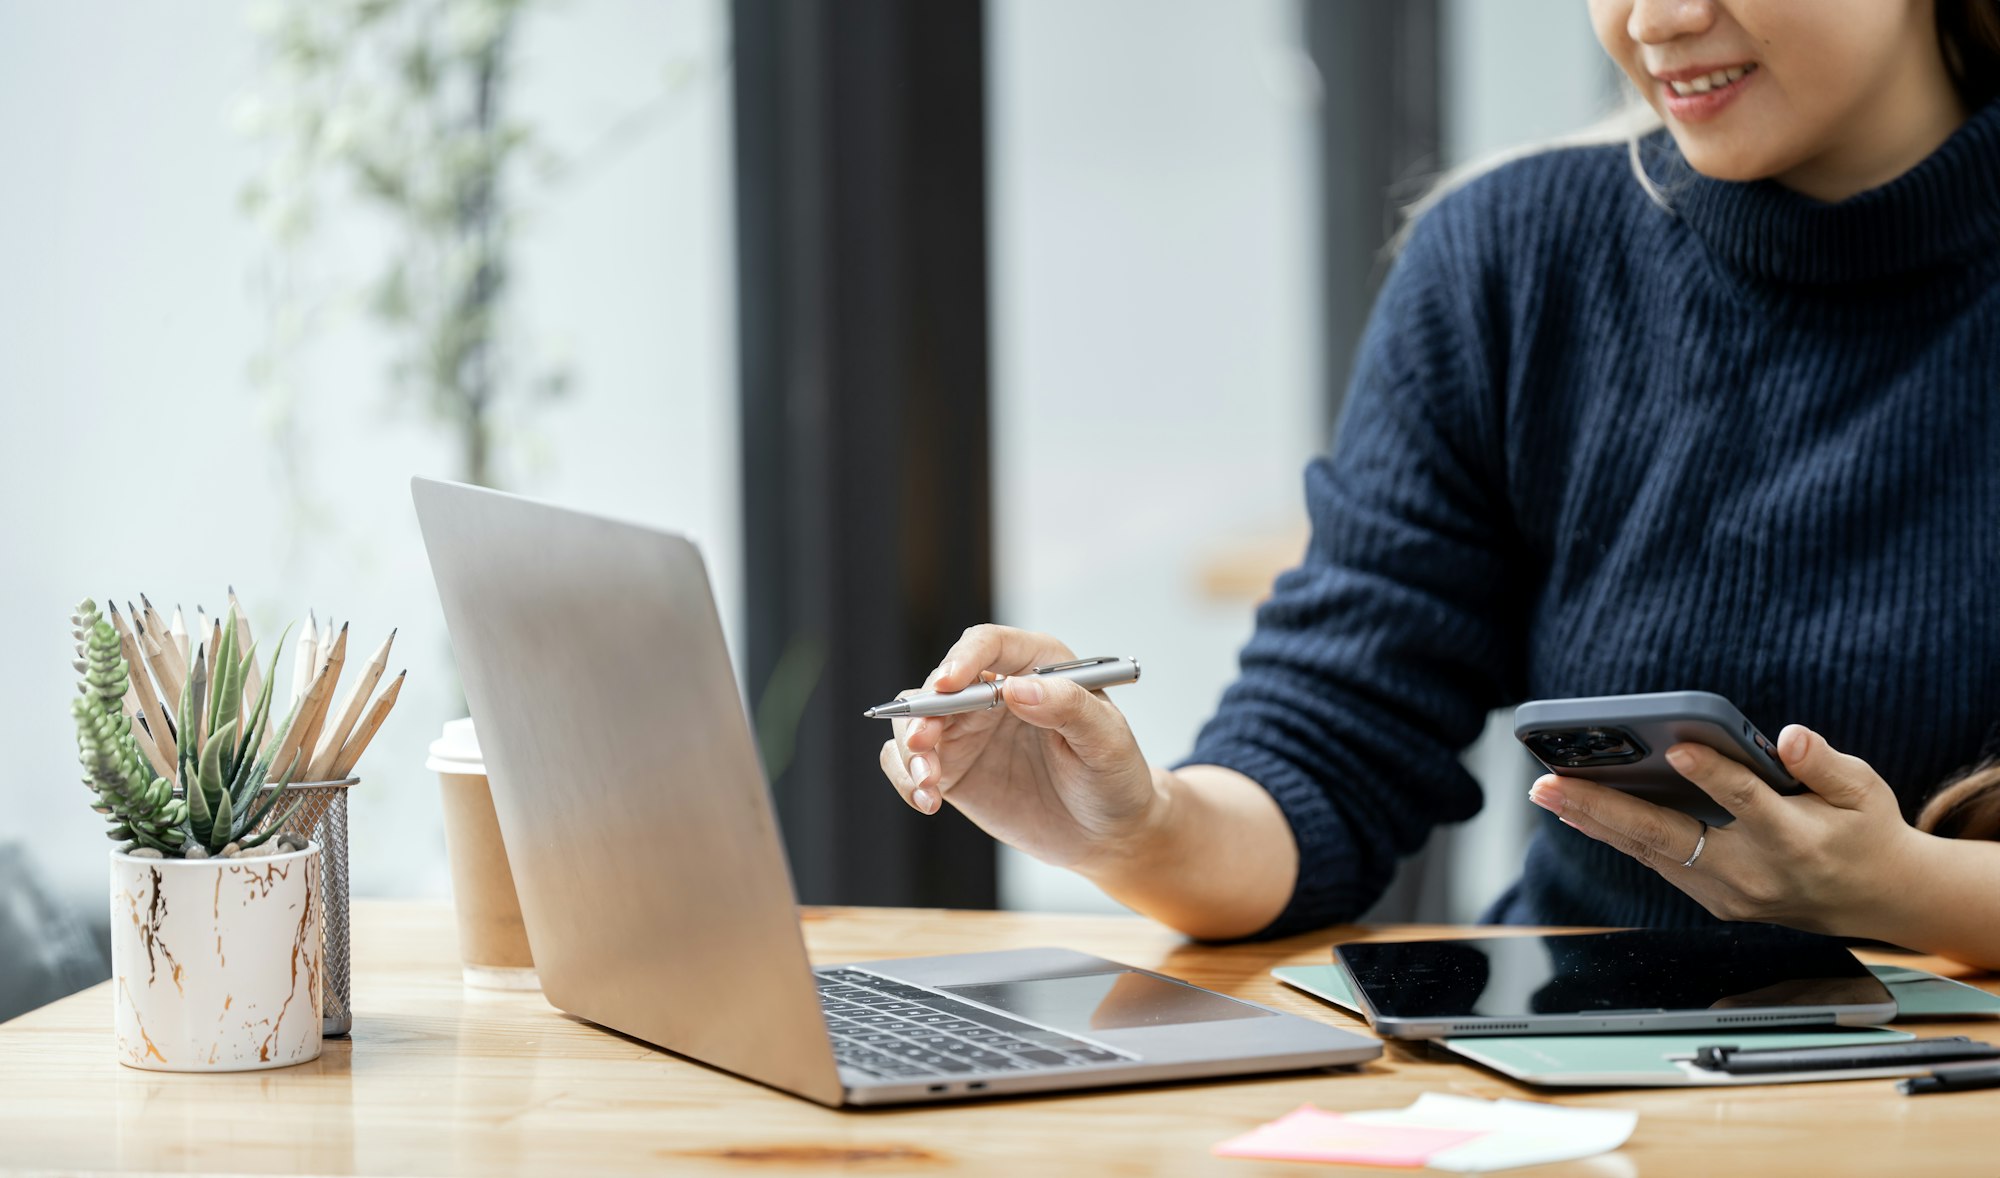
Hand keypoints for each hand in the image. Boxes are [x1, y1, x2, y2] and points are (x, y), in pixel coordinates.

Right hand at [877, 625, 1161, 871]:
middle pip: (940, 684)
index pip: (988, 645)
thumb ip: (1067, 707)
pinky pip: (910, 762)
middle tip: (926, 743)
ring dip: (910, 748)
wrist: (1108, 834)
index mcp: (1036, 667)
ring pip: (916, 722)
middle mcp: (995, 692)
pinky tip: (927, 801)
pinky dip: (905, 777)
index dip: (963, 659)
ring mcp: (970, 730)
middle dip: (924, 711)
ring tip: (928, 783)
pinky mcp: (955, 768)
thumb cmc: (1114, 778)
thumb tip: (1017, 689)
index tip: (948, 685)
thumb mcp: (1106, 741)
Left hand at [1527, 724, 1925, 936]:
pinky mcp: (1715, 900)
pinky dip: (1618, 835)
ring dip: (1595, 821)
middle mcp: (1755, 875)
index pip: (1748, 804)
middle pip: (1670, 838)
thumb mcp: (1863, 789)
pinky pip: (1658, 862)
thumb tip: (1788, 736)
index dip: (1713, 776)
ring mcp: (1730, 895)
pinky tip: (1581, 811)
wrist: (1878, 899)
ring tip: (1548, 792)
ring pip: (1651, 853)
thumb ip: (1823, 762)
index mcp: (1797, 842)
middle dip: (1604, 808)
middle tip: (1551, 783)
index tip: (1677, 748)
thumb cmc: (1864, 830)